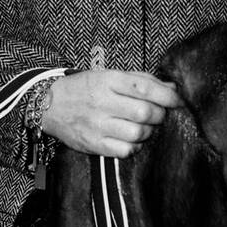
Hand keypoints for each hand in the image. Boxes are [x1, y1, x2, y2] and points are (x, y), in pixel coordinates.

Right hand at [41, 68, 180, 157]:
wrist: (48, 106)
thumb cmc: (84, 88)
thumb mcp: (109, 75)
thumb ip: (141, 80)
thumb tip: (171, 89)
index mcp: (108, 81)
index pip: (145, 88)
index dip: (168, 97)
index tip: (177, 101)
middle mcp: (103, 102)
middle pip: (145, 113)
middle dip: (160, 115)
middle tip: (160, 115)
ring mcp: (97, 125)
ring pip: (138, 133)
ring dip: (149, 132)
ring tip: (145, 127)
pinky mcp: (93, 144)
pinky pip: (125, 150)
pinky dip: (134, 146)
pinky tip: (131, 139)